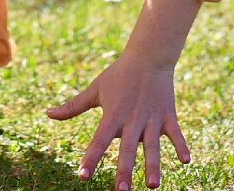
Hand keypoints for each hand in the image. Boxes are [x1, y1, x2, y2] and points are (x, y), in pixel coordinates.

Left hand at [47, 49, 190, 189]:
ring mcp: (151, 118)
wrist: (148, 56)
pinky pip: (175, 133)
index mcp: (113, 114)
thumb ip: (73, 106)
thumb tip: (48, 114)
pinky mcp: (167, 116)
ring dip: (153, 165)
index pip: (99, 140)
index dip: (91, 158)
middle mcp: (132, 119)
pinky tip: (186, 162)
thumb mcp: (95, 89)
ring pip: (152, 146)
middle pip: (126, 149)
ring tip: (151, 186)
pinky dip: (181, 146)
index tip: (82, 176)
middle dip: (124, 170)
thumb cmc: (118, 75)